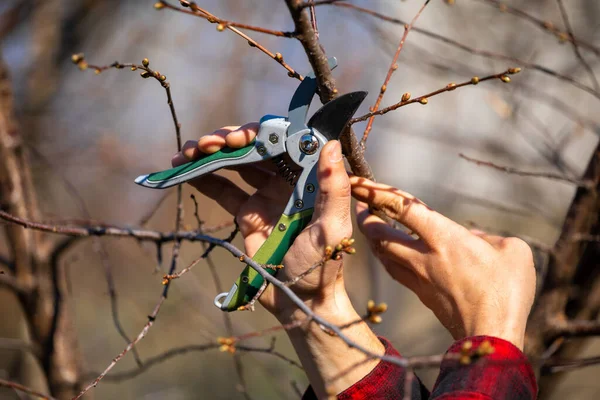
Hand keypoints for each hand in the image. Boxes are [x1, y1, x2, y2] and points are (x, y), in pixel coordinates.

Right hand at [174, 125, 384, 396]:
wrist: (299, 300)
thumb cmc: (322, 266)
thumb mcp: (331, 228)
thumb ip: (333, 188)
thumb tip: (329, 143)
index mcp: (309, 177)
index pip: (283, 144)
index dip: (260, 134)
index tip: (238, 137)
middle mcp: (287, 180)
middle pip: (256, 148)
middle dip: (229, 140)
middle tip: (207, 143)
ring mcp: (265, 195)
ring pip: (236, 164)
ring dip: (211, 154)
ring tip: (187, 152)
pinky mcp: (247, 213)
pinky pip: (223, 189)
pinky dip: (204, 178)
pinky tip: (184, 170)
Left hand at [351, 177, 535, 349]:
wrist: (492, 337)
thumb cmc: (507, 291)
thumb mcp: (512, 251)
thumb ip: (489, 238)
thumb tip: (473, 239)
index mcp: (443, 237)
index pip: (400, 207)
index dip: (375, 191)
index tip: (358, 181)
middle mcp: (423, 256)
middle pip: (379, 234)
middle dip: (364, 216)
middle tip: (359, 202)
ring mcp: (419, 277)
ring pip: (383, 254)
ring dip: (372, 238)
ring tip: (369, 224)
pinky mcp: (422, 295)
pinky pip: (395, 271)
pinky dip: (387, 257)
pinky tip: (389, 254)